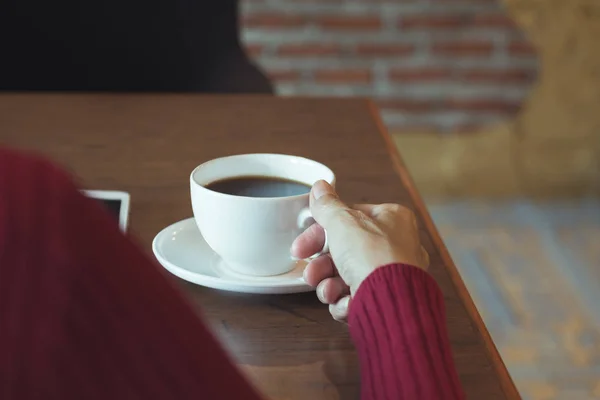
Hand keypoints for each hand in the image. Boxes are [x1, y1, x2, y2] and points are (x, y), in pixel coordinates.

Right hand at [291, 180, 428, 320]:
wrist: (390, 302)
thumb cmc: (374, 256)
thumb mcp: (343, 223)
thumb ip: (327, 205)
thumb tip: (320, 187)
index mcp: (391, 220)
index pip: (348, 220)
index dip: (320, 232)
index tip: (301, 244)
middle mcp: (395, 246)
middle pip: (344, 251)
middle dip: (321, 265)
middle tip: (309, 273)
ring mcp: (390, 275)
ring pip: (347, 277)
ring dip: (329, 285)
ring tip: (327, 291)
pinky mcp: (384, 299)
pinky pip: (356, 298)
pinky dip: (345, 302)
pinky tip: (346, 303)